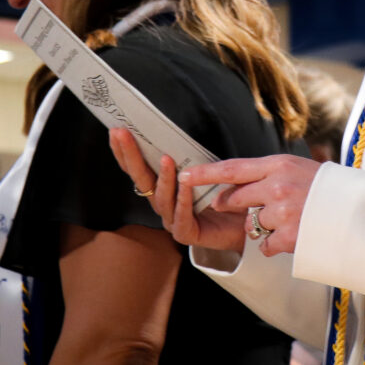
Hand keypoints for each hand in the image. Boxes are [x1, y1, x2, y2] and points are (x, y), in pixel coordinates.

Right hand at [109, 128, 249, 253]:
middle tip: (122, 134)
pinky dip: (183, 199)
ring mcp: (172, 219)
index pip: (139, 167)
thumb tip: (175, 132)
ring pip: (161, 198)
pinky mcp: (186, 234)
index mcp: (163, 187)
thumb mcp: (206, 167)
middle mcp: (163, 203)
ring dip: (163, 177)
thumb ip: (190, 156)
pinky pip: (181, 217)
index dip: (126, 151)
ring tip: (166, 158)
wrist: (247, 221)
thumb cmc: (225, 193)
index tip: (116, 130)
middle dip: (131, 155)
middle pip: (142, 179)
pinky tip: (184, 184)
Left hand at [179, 154, 321, 256]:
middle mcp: (277, 186)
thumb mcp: (299, 169)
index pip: (233, 168)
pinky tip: (292, 236)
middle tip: (248, 209)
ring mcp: (282, 212)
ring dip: (262, 227)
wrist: (358, 211)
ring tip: (289, 220)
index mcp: (279, 164)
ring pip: (251, 224)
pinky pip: (264, 245)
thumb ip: (270, 174)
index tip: (184, 174)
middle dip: (233, 206)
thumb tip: (237, 184)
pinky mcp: (289, 236)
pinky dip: (273, 245)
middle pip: (236, 198)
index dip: (206, 173)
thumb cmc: (329, 187)